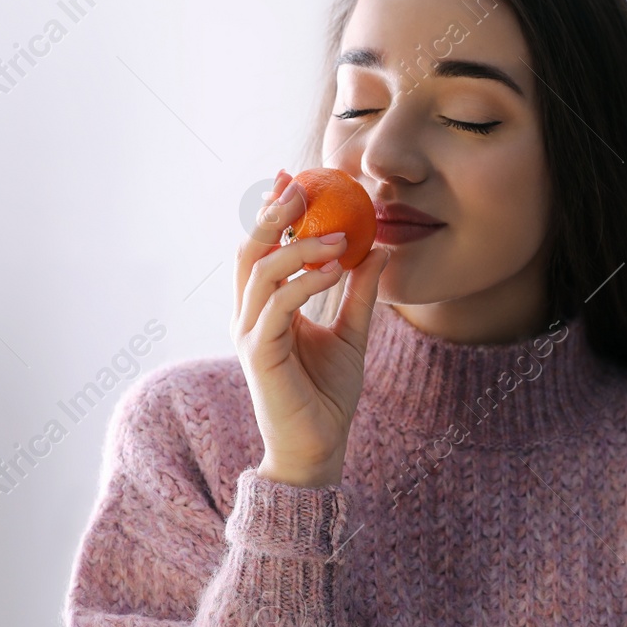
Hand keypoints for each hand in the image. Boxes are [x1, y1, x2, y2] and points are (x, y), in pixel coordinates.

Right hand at [233, 168, 391, 487]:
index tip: (295, 178)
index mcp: (264, 309)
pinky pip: (278, 304)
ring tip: (340, 235)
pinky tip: (334, 268)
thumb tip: (377, 248)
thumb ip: (359, 292)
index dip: (273, 212)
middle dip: (274, 213)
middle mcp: (249, 316)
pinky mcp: (258, 353)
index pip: (262, 249)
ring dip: (300, 245)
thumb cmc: (328, 396)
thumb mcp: (352, 334)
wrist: (319, 448)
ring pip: (261, 270)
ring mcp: (249, 333)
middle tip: (305, 185)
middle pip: (250, 250)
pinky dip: (305, 281)